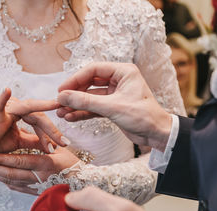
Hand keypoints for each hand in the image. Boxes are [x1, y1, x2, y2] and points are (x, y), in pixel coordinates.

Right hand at [0, 88, 66, 158]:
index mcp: (22, 113)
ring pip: (30, 110)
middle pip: (40, 116)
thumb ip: (35, 141)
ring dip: (43, 120)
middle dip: (53, 130)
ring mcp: (6, 109)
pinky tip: (6, 90)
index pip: (42, 121)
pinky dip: (1, 97)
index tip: (64, 145)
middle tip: (66, 143)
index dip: (53, 133)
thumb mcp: (20, 142)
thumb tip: (53, 144)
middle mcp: (16, 108)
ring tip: (56, 107)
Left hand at [0, 146, 78, 193]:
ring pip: (12, 182)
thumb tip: (29, 133)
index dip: (1, 160)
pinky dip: (6, 183)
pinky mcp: (36, 193)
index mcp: (45, 164)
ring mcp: (37, 187)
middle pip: (10, 174)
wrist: (83, 185)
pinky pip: (18, 189)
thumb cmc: (74, 165)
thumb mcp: (62, 152)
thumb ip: (44, 144)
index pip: (19, 161)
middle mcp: (39, 177)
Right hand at [56, 62, 172, 151]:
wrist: (157, 135)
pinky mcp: (113, 107)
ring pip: (90, 97)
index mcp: (123, 72)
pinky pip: (94, 107)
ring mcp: (115, 94)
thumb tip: (62, 97)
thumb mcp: (112, 107)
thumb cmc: (143, 116)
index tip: (61, 90)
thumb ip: (86, 101)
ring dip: (76, 105)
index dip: (75, 79)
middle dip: (74, 94)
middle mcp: (119, 80)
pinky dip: (83, 112)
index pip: (93, 70)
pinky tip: (70, 117)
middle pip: (89, 82)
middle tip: (59, 102)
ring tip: (61, 113)